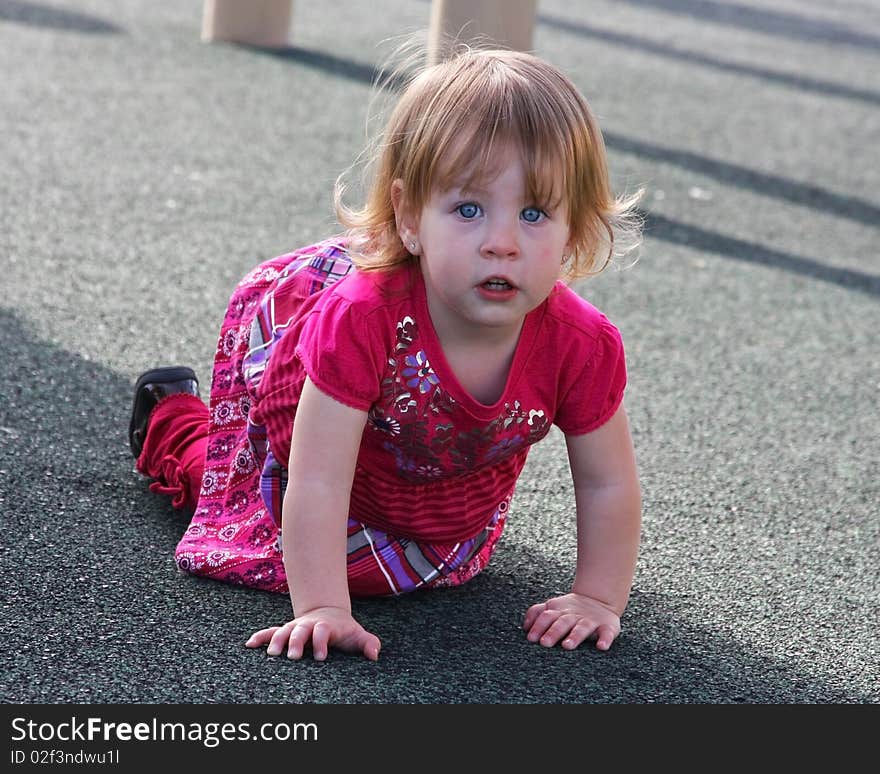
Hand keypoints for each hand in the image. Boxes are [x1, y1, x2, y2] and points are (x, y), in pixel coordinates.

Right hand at [245, 606, 380, 660]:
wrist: (329, 614)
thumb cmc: (344, 630)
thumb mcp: (358, 635)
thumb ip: (368, 643)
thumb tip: (374, 654)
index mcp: (325, 626)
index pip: (322, 631)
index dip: (321, 642)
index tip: (321, 656)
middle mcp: (307, 625)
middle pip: (300, 631)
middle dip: (296, 642)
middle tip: (294, 656)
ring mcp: (295, 627)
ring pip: (283, 631)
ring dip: (276, 640)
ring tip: (272, 654)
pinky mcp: (285, 631)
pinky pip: (270, 632)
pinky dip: (260, 637)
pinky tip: (249, 645)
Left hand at [523, 593, 620, 651]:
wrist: (599, 600)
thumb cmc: (570, 610)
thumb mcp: (553, 607)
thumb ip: (537, 613)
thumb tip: (525, 626)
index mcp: (559, 611)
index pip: (546, 617)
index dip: (538, 626)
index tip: (531, 638)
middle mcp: (573, 616)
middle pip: (562, 623)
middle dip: (553, 632)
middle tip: (545, 643)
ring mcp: (590, 621)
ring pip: (582, 628)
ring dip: (575, 636)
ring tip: (567, 645)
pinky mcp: (607, 626)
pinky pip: (607, 633)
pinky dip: (605, 639)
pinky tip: (601, 646)